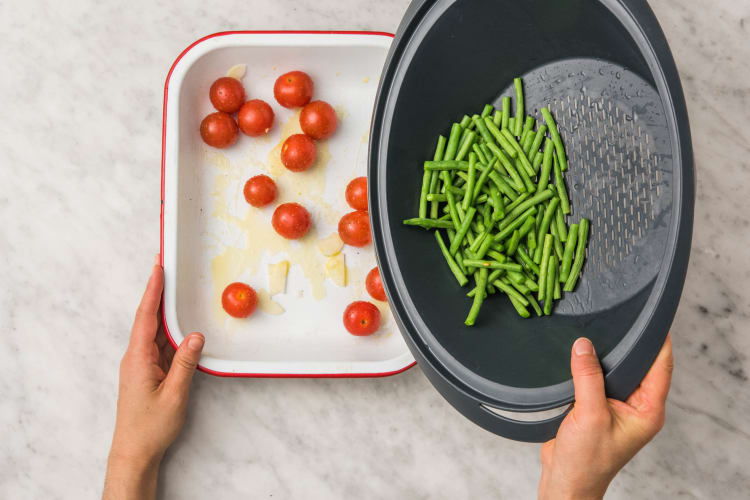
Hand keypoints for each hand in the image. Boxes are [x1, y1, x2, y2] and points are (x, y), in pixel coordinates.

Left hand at [103, 256, 204, 499]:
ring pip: (155, 332)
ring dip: (164, 312)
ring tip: (175, 290)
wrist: (134, 452)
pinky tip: (180, 326)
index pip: (145, 317)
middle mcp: (136, 357)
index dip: (152, 290)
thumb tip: (195, 335)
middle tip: (165, 268)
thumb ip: (185, 363)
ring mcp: (141, 365)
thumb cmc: (150, 427)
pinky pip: (160, 346)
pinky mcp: (148, 373)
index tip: (158, 268)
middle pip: (148, 318)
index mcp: (138, 358)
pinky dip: (170, 333)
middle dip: (157, 292)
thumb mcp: (174, 394)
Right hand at [538, 334, 672, 499]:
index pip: (660, 367)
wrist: (566, 481)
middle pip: (639, 366)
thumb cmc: (586, 460)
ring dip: (606, 357)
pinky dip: (589, 368)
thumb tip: (583, 345)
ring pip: (616, 372)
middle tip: (618, 318)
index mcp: (647, 411)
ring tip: (595, 334)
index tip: (653, 318)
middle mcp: (636, 407)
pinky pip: (597, 380)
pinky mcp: (597, 408)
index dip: (659, 341)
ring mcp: (617, 408)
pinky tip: (579, 357)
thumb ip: (588, 377)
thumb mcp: (590, 414)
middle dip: (629, 344)